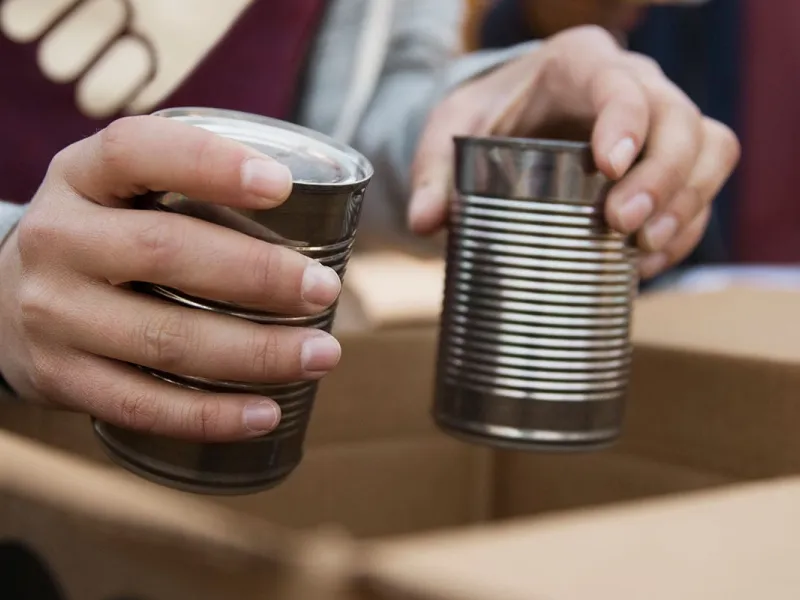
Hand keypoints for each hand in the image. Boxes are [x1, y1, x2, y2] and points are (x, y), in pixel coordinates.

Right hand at [0, 116, 342, 441]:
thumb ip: (187, 189)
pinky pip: (142, 404)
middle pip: (164, 251)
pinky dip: (211, 414)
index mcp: (80, 176)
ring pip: (164, 338)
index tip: (281, 185)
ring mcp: (53, 315)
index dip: (210, 163)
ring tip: (321, 354)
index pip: (136, 151)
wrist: (1, 301)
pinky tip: (267, 413)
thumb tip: (317, 213)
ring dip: (255, 352)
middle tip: (325, 290)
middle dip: (259, 275)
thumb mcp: (119, 193)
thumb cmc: (100, 238)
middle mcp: (57, 240)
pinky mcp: (60, 378)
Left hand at [409, 26, 739, 278]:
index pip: (620, 84)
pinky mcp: (667, 162)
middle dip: (664, 177)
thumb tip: (426, 222)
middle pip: (682, 119)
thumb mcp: (451, 133)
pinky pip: (702, 188)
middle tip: (624, 226)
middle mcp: (632, 84)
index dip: (628, 123)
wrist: (511, 118)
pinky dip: (685, 227)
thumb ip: (433, 173)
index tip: (611, 170)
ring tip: (646, 249)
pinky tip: (647, 261)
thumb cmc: (485, 116)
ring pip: (711, 149)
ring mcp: (657, 123)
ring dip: (688, 203)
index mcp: (579, 65)